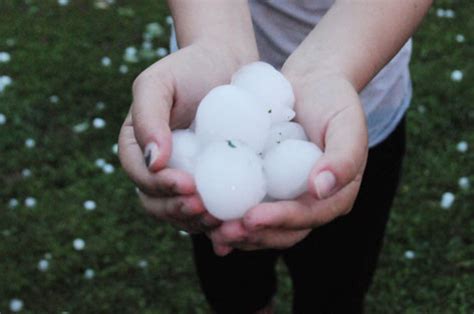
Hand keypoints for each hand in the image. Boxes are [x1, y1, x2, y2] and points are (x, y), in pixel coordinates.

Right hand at [118, 42, 256, 232]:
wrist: (227, 65)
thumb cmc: (189, 68)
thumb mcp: (159, 83)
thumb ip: (147, 117)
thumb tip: (155, 161)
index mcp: (139, 148)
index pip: (141, 176)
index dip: (160, 186)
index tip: (187, 184)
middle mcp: (160, 169)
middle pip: (159, 203)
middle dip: (179, 211)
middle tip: (205, 209)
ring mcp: (186, 179)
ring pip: (184, 213)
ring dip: (199, 223)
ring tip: (222, 220)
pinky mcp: (212, 183)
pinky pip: (211, 210)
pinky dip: (218, 226)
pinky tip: (232, 233)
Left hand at [208, 74, 367, 253]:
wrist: (312, 82)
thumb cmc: (333, 100)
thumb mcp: (347, 124)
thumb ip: (343, 158)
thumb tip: (320, 189)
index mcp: (335, 195)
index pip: (308, 217)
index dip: (280, 221)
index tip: (250, 217)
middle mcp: (310, 202)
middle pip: (283, 231)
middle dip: (253, 236)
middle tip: (222, 231)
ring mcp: (287, 195)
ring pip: (263, 226)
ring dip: (237, 233)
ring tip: (210, 228)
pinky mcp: (267, 184)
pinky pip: (248, 203)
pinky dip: (229, 213)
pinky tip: (205, 214)